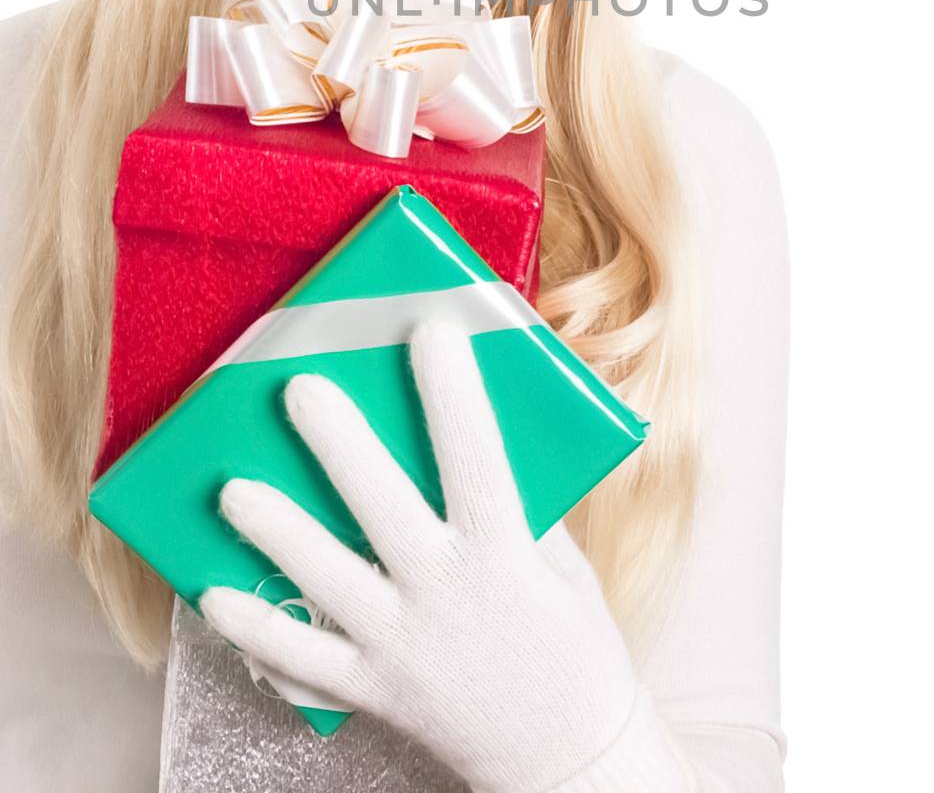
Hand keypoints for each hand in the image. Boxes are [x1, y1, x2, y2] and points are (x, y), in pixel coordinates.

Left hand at [200, 321, 641, 792]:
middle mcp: (446, 596)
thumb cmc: (573, 644)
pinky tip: (215, 597)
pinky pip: (304, 661)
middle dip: (339, 444)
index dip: (452, 392)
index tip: (431, 329)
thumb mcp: (560, 565)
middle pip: (381, 506)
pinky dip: (258, 632)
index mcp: (504, 555)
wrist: (570, 757)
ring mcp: (403, 647)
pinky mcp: (376, 692)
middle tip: (300, 388)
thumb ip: (515, 507)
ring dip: (276, 531)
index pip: (476, 457)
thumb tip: (466, 435)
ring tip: (232, 490)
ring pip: (325, 580)